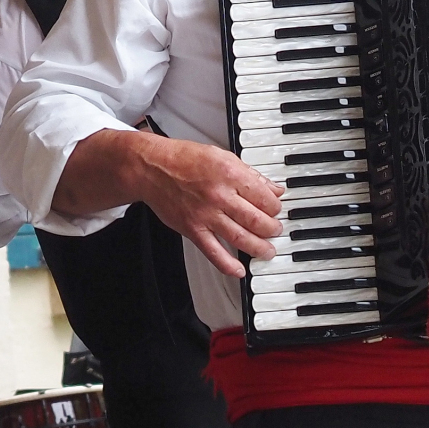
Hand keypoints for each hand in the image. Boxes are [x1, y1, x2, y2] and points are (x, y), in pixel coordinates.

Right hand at [134, 136, 282, 277]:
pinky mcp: (193, 230)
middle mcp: (220, 196)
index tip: (276, 210)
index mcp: (230, 174)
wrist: (152, 169)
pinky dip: (228, 265)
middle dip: (272, 229)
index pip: (266, 198)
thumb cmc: (184, 160)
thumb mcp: (223, 156)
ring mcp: (206, 215)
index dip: (276, 207)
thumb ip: (250, 175)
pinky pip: (214, 252)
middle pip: (257, 220)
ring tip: (267, 251)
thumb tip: (273, 189)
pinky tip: (239, 270)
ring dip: (260, 248)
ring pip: (241, 238)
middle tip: (275, 230)